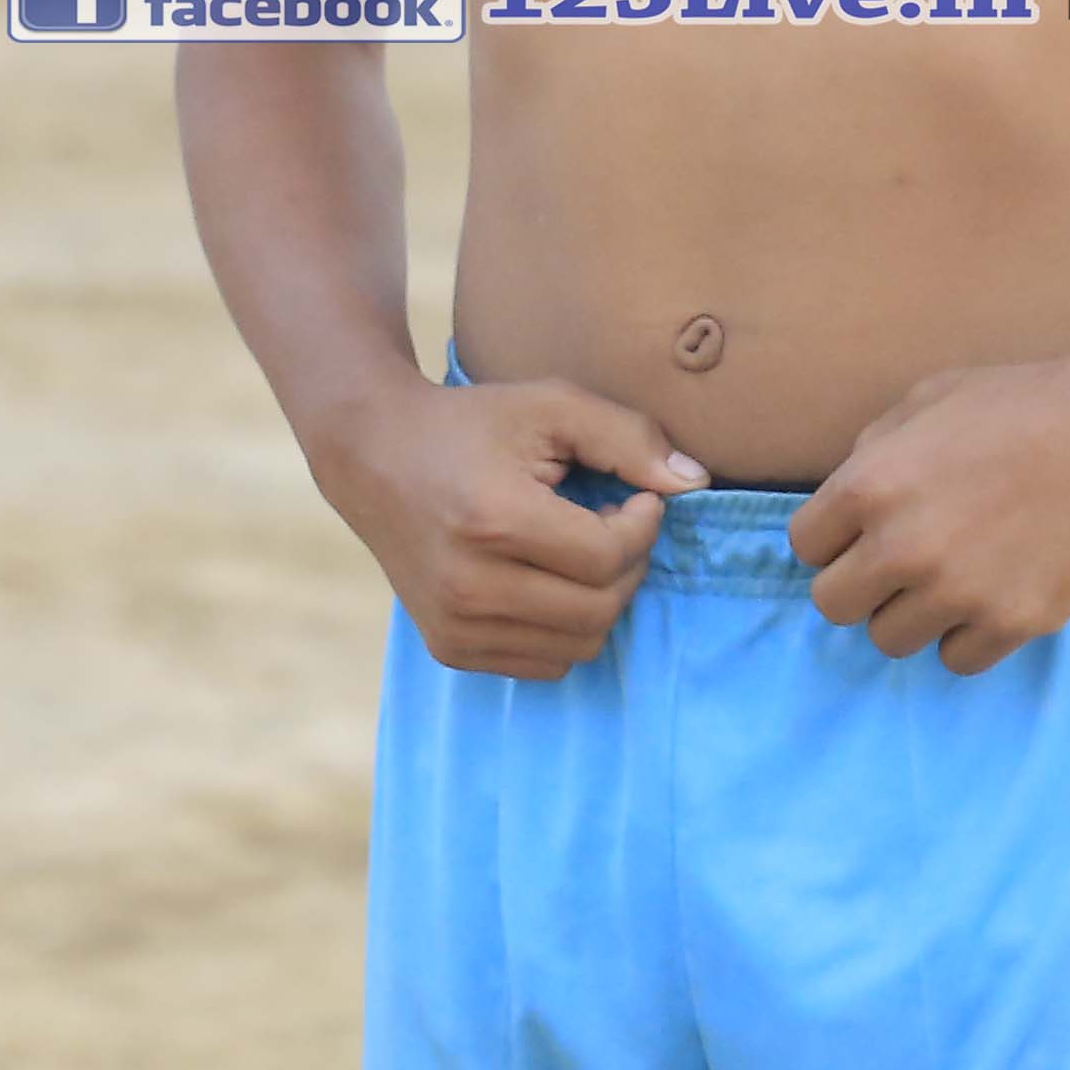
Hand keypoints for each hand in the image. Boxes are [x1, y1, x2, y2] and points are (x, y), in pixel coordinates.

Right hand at [310, 374, 701, 682]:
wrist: (374, 455)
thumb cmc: (472, 425)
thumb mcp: (552, 406)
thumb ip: (630, 438)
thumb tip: (695, 485)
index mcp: (494, 521)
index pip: (608, 557)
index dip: (642, 525)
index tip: (634, 497)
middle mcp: (469, 585)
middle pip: (600, 609)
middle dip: (627, 565)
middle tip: (613, 524)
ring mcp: (454, 625)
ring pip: (578, 646)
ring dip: (600, 601)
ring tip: (581, 552)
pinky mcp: (448, 648)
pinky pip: (544, 664)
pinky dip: (565, 629)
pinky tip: (549, 581)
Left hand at [788, 357, 1069, 673]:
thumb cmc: (1021, 402)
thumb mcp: (929, 399)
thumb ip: (875, 448)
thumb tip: (848, 499)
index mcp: (871, 485)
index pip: (805, 547)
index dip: (832, 538)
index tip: (863, 531)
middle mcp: (904, 547)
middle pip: (834, 606)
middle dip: (861, 583)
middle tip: (903, 561)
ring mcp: (958, 592)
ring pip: (891, 639)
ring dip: (912, 612)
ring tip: (952, 577)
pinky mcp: (1012, 623)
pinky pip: (957, 660)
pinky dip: (967, 635)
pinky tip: (989, 597)